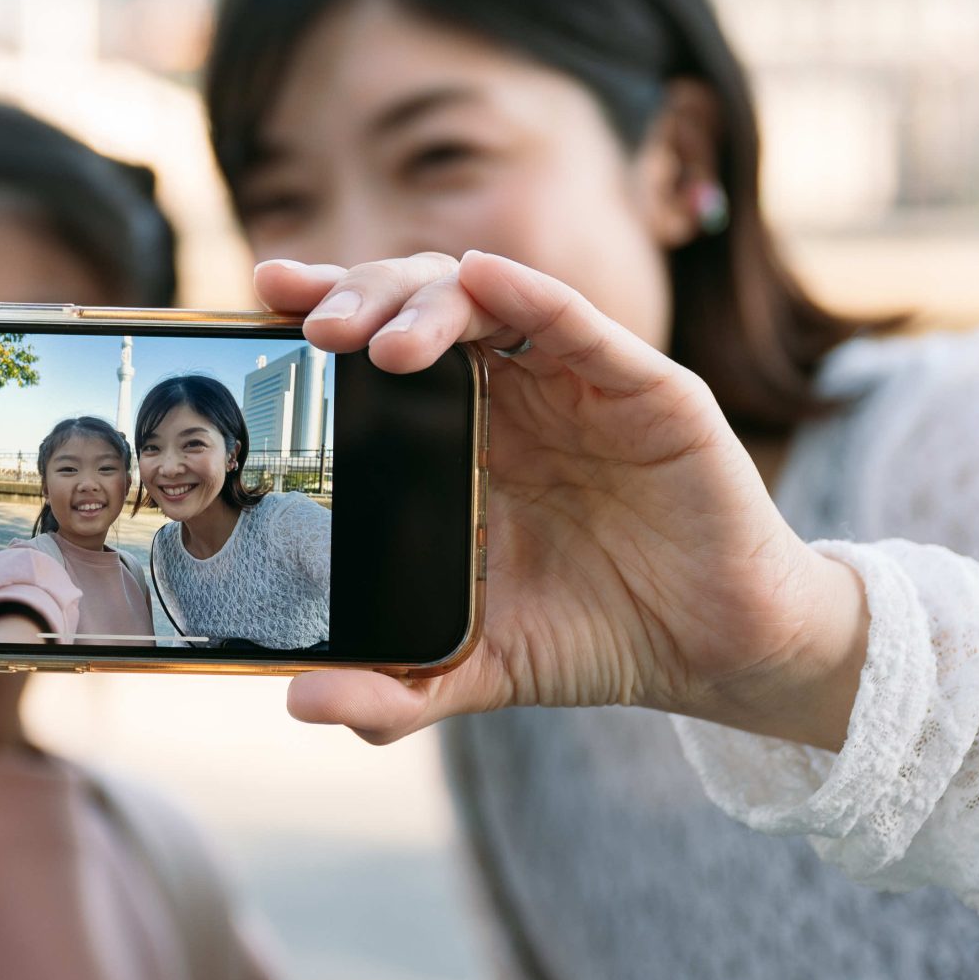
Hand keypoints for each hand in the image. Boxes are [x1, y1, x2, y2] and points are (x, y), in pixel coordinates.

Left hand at [257, 251, 868, 748]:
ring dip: (425, 301)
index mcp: (458, 435)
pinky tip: (487, 279)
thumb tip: (298, 700)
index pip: (379, 347)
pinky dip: (530, 295)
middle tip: (314, 331)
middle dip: (361, 298)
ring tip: (379, 341)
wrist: (717, 653)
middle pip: (420, 304)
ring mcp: (574, 380)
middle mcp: (510, 391)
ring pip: (487, 298)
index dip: (325, 311)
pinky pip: (577, 324)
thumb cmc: (598, 634)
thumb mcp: (479, 668)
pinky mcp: (642, 386)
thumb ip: (395, 691)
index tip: (261, 302)